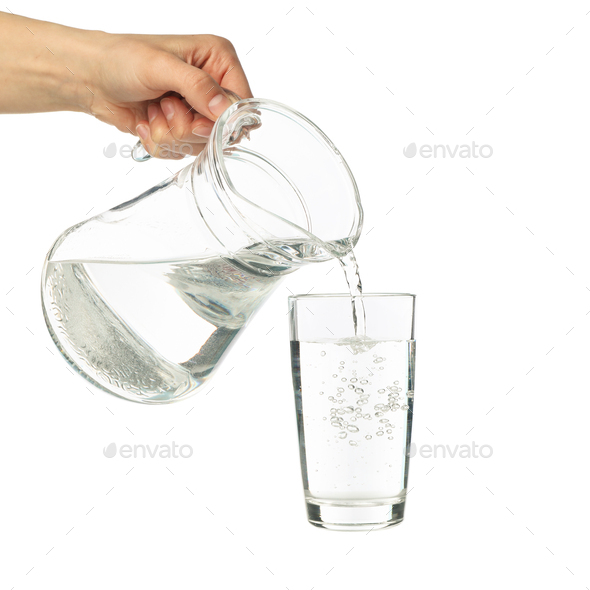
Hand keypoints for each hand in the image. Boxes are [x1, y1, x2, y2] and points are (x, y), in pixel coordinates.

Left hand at [92, 33, 251, 158]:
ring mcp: (196, 110)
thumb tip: (225, 108)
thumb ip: (198, 86)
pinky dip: (160, 141)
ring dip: (170, 133)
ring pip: (200, 144)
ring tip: (153, 109)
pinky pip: (182, 151)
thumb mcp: (162, 67)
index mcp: (218, 60)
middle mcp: (212, 86)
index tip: (196, 119)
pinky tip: (147, 120)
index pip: (242, 102)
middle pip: (221, 130)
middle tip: (165, 106)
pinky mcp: (181, 129)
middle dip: (188, 126)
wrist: (90, 77)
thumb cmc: (121, 59)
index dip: (221, 119)